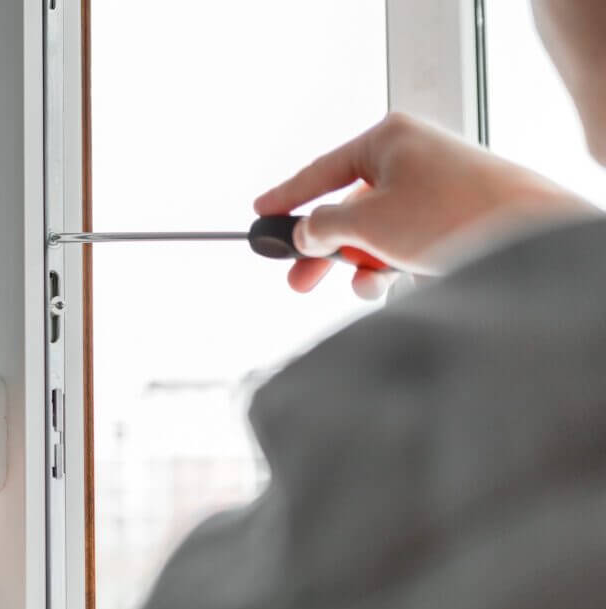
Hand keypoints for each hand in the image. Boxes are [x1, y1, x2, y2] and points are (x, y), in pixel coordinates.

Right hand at [255, 113, 592, 298]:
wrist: (529, 236)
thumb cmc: (453, 214)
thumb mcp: (367, 222)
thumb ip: (324, 227)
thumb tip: (306, 234)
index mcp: (388, 139)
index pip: (321, 170)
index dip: (287, 197)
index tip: (262, 214)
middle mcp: (412, 158)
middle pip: (349, 207)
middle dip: (324, 249)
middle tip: (299, 279)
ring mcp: (435, 188)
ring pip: (378, 231)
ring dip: (363, 263)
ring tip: (366, 286)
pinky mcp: (454, 218)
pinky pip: (406, 243)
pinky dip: (394, 265)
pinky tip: (397, 283)